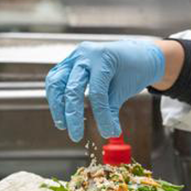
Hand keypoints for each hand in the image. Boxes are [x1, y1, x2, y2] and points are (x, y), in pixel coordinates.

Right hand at [45, 40, 164, 141]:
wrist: (135, 54)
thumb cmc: (133, 70)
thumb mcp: (124, 89)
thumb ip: (112, 109)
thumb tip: (108, 134)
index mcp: (103, 57)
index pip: (97, 92)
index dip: (101, 115)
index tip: (107, 133)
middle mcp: (85, 54)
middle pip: (72, 88)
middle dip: (72, 114)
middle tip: (76, 136)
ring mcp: (74, 56)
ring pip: (55, 83)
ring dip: (57, 106)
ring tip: (63, 125)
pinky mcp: (67, 62)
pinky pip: (55, 80)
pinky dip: (56, 97)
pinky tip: (62, 113)